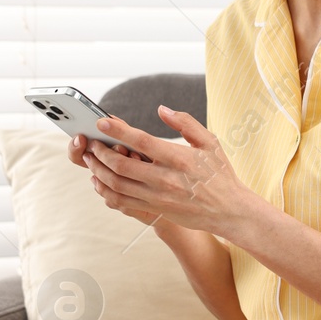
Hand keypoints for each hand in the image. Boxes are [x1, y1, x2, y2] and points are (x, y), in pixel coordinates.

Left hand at [80, 106, 253, 237]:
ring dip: (98, 171)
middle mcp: (166, 179)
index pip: (142, 141)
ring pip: (117, 185)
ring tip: (91, 160)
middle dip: (101, 152)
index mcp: (179, 158)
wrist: (229, 211)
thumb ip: (185, 122)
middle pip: (122, 165)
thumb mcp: (210, 142)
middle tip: (92, 143)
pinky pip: (122, 203)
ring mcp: (158, 198)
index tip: (102, 122)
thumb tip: (161, 109)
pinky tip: (100, 182)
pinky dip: (105, 192)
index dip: (118, 130)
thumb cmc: (220, 174)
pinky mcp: (155, 211)